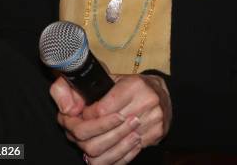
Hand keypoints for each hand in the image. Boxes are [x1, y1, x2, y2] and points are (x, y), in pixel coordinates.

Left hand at [50, 73, 171, 163]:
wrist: (163, 93)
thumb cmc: (135, 86)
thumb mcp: (117, 79)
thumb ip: (97, 89)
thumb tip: (73, 105)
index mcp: (133, 86)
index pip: (101, 110)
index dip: (86, 118)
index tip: (78, 118)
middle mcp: (145, 102)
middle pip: (108, 131)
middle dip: (87, 137)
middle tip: (77, 136)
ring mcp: (152, 121)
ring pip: (117, 147)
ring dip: (98, 152)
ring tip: (86, 150)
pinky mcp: (155, 135)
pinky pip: (129, 154)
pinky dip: (113, 159)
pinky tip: (103, 157)